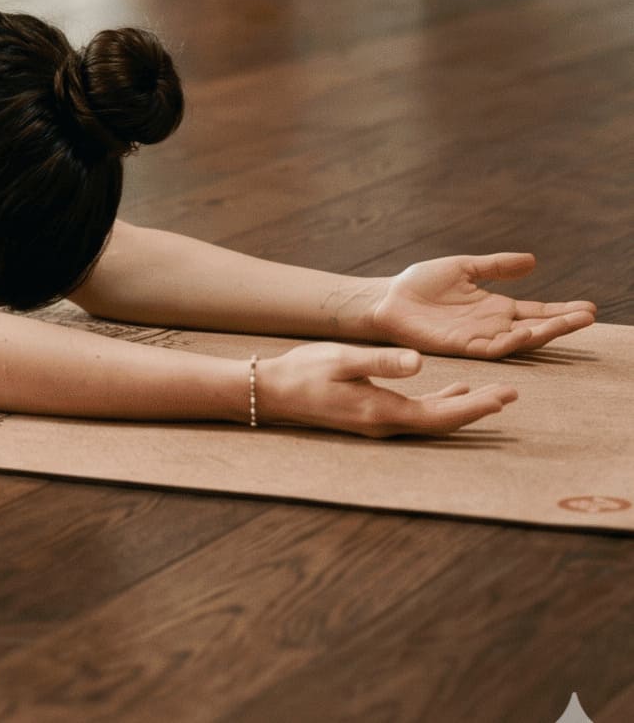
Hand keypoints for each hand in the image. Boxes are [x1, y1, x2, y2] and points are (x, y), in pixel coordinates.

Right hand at [254, 342, 515, 438]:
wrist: (274, 392)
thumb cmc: (304, 371)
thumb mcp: (341, 359)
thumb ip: (381, 361)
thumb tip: (420, 362)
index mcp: (382, 410)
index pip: (440, 414)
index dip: (475, 407)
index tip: (504, 397)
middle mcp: (387, 424)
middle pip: (444, 421)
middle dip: (478, 409)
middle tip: (511, 394)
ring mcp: (381, 423)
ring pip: (434, 419)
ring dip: (463, 406)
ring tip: (494, 395)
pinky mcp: (374, 415)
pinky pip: (418, 413)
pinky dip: (440, 402)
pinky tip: (453, 389)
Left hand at [367, 252, 596, 358]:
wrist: (388, 299)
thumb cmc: (421, 285)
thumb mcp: (464, 268)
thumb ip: (496, 266)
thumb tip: (533, 260)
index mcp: (495, 307)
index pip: (536, 311)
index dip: (561, 310)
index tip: (588, 308)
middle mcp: (493, 325)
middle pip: (536, 326)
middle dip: (563, 323)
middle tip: (589, 317)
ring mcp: (480, 337)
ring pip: (520, 340)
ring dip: (544, 332)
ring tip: (569, 322)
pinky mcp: (463, 346)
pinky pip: (493, 347)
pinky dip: (511, 341)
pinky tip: (528, 331)